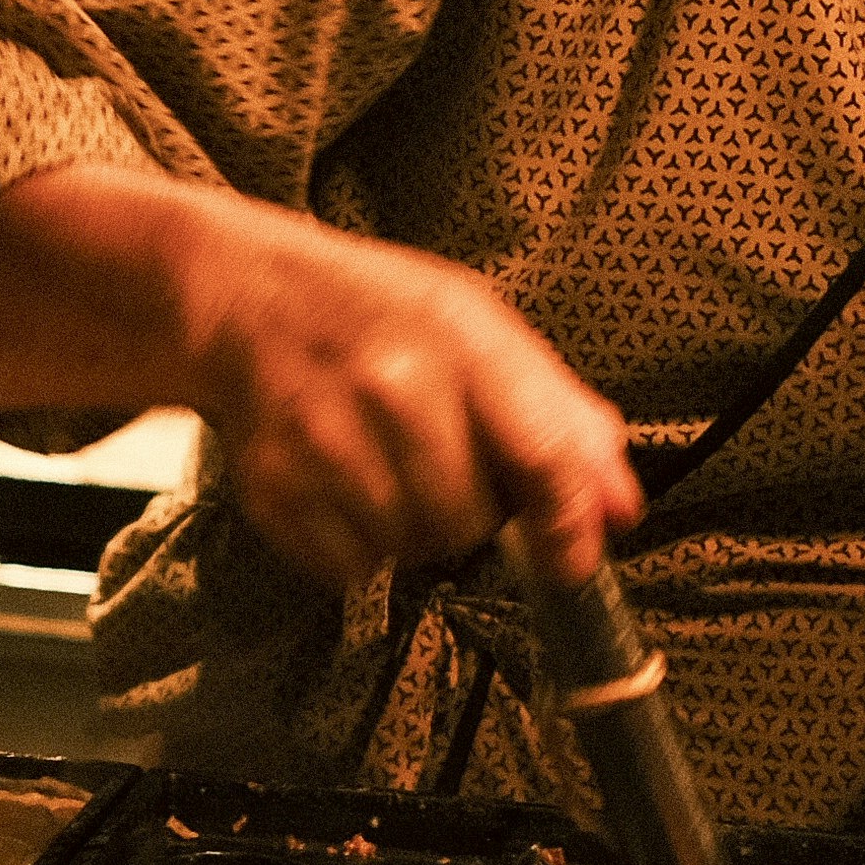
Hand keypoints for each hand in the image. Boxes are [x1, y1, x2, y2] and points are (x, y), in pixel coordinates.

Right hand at [177, 216, 638, 586]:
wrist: (244, 298)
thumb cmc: (377, 313)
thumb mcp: (478, 327)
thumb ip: (559, 413)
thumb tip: (621, 509)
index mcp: (458, 337)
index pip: (542, 453)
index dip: (568, 523)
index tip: (573, 561)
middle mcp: (392, 388)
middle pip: (471, 518)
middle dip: (473, 514)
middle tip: (444, 471)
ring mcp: (326, 441)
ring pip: (411, 549)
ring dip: (414, 533)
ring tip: (390, 474)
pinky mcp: (276, 488)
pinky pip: (350, 567)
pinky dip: (359, 548)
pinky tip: (346, 491)